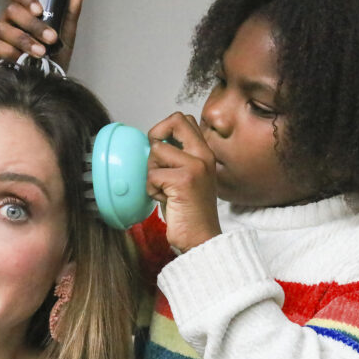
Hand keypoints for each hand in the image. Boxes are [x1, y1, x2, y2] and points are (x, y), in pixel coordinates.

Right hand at [0, 0, 85, 71]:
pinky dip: (12, 53)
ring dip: (24, 40)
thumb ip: (71, 13)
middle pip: (13, 11)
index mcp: (25, 12)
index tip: (39, 10)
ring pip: (4, 29)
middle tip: (51, 38)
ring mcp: (0, 36)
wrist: (48, 85)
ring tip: (42, 53)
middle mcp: (10, 21)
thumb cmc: (54, 58)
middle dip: (33, 25)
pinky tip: (23, 61)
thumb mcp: (66, 36)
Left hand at [147, 113, 221, 252]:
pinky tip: (165, 200)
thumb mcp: (188, 177)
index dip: (165, 129)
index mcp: (205, 153)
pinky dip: (152, 190)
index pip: (184, 119)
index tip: (161, 150)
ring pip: (157, 151)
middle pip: (174, 121)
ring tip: (165, 190)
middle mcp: (204, 155)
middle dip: (156, 139)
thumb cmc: (190, 212)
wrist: (201, 239)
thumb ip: (178, 156)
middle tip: (158, 163)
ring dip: (152, 172)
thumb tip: (155, 142)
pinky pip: (153, 175)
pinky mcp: (183, 181)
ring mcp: (196, 166)